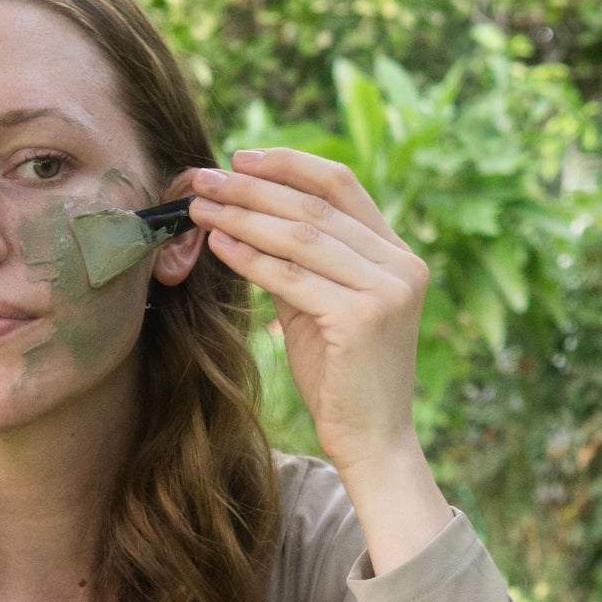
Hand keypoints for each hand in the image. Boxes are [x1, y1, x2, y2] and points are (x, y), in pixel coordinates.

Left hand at [186, 149, 429, 481]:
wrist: (373, 442)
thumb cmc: (343, 380)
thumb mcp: (323, 309)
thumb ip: (300, 264)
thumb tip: (245, 217)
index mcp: (400, 256)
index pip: (343, 186)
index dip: (289, 165)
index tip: (240, 159)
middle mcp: (401, 266)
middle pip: (316, 207)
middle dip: (252, 188)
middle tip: (202, 179)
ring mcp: (386, 291)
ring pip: (301, 237)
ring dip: (243, 216)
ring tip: (200, 207)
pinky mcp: (361, 319)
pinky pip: (291, 277)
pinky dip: (249, 257)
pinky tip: (218, 244)